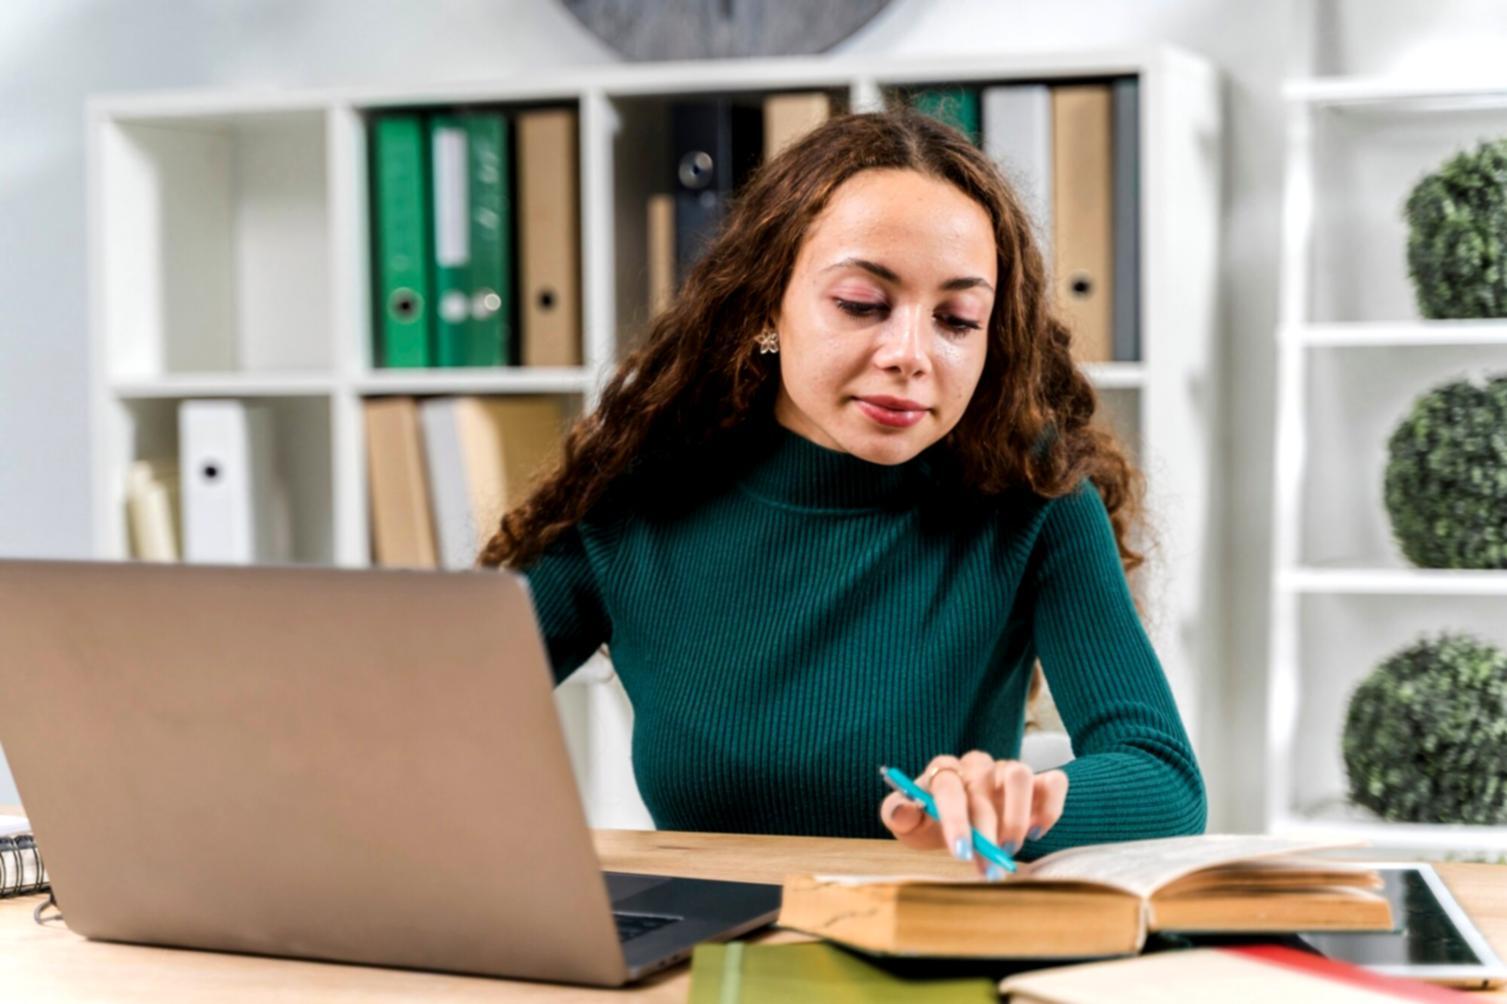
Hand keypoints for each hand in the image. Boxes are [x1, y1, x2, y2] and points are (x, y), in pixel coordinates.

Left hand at [879, 752, 1068, 875]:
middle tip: (988, 869)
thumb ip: (899, 814)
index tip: (961, 853)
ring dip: (1017, 816)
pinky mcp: (1036, 782)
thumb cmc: (933, 821)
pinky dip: (1049, 807)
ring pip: (1019, 775)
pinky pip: (1054, 782)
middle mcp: (976, 765)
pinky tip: (1036, 833)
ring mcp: (1007, 771)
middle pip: (983, 788)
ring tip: (1010, 848)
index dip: (955, 820)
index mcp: (944, 770)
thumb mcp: (911, 823)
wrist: (960, 820)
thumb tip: (900, 810)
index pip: (948, 787)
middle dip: (986, 833)